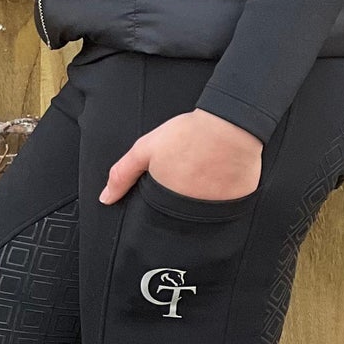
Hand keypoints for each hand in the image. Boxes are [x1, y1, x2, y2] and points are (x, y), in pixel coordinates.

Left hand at [99, 108, 261, 205]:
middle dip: (182, 197)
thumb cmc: (187, 135)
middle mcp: (191, 214)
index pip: (159, 217)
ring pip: (204, 210)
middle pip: (181, 215)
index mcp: (167, 204)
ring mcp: (216, 212)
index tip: (168, 183)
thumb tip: (105, 199)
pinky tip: (221, 173)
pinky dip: (223, 193)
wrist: (228, 126)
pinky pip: (226, 205)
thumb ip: (122, 175)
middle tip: (189, 169)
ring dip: (202, 195)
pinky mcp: (238, 206)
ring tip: (204, 169)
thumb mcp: (145, 149)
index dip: (161, 200)